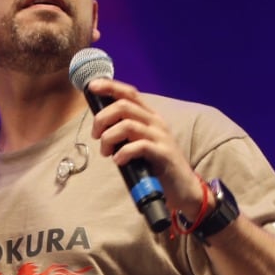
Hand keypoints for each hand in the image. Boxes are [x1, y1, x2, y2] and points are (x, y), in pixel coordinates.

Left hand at [84, 78, 206, 215]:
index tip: (92, 87)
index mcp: (149, 117)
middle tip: (96, 135)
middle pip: (124, 106)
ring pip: (127, 125)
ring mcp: (161, 137)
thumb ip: (124, 132)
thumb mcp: (139, 143)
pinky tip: (119, 161)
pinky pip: (139, 146)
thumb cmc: (156, 165)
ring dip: (109, 138)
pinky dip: (123, 152)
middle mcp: (156, 122)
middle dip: (102, 118)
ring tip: (106, 153)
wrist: (183, 187)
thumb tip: (100, 126)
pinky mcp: (163, 154)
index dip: (110, 87)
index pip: (129, 93)